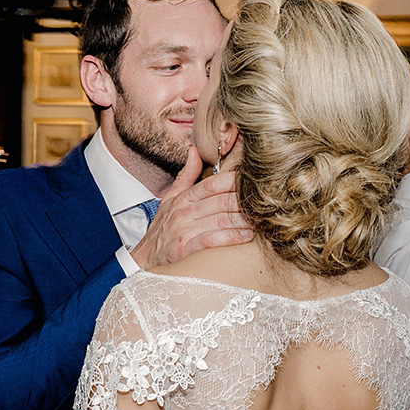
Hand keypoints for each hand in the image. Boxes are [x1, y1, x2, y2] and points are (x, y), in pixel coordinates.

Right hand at [130, 148, 252, 269]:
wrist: (145, 259)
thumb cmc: (162, 230)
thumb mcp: (170, 199)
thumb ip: (185, 176)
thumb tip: (195, 151)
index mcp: (183, 198)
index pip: (211, 184)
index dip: (233, 181)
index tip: (252, 179)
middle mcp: (184, 212)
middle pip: (220, 201)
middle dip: (244, 200)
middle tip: (265, 200)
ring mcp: (184, 230)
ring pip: (220, 220)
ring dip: (243, 219)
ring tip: (261, 218)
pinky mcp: (185, 248)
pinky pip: (212, 240)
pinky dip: (231, 237)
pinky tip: (246, 236)